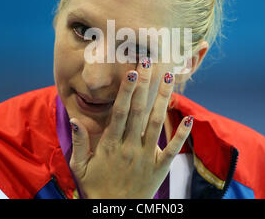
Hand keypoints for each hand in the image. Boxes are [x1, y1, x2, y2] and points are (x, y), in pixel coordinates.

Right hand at [69, 60, 192, 198]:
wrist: (113, 213)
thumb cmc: (95, 187)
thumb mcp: (80, 167)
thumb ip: (79, 143)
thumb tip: (75, 119)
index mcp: (110, 145)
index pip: (120, 112)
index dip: (127, 90)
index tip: (132, 71)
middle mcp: (130, 147)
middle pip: (139, 111)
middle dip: (145, 85)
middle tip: (151, 62)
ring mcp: (146, 157)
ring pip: (156, 124)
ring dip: (163, 100)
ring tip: (168, 78)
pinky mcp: (159, 168)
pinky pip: (172, 150)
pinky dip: (181, 134)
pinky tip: (188, 118)